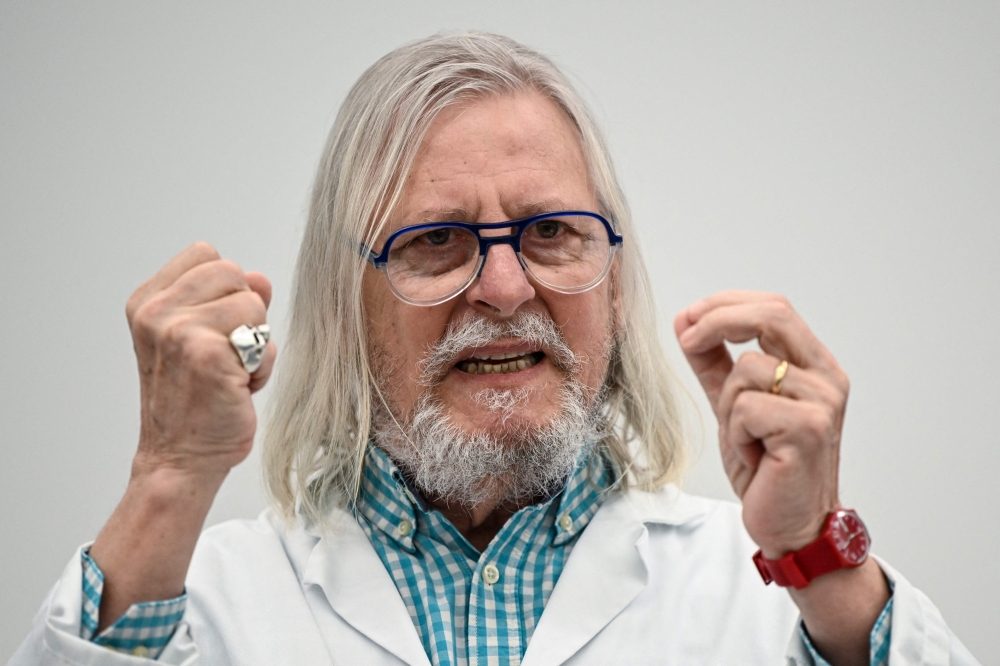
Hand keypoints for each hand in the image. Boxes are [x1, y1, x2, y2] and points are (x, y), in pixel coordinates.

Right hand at [89, 242, 276, 627]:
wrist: (180, 459)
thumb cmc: (193, 401)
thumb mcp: (203, 338)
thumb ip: (230, 300)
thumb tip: (260, 278)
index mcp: (147, 302)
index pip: (206, 254)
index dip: (225, 289)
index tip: (212, 328)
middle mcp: (155, 312)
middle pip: (233, 271)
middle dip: (244, 312)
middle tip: (225, 353)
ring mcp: (179, 330)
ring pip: (254, 303)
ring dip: (256, 342)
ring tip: (231, 372)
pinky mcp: (209, 353)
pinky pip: (265, 340)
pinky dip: (263, 367)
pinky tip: (239, 389)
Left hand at [674, 291, 848, 557]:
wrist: (792, 526)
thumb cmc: (768, 469)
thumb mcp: (733, 405)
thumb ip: (714, 362)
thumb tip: (687, 321)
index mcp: (814, 366)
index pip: (774, 308)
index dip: (726, 303)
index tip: (690, 316)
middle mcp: (826, 378)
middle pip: (772, 315)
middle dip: (719, 319)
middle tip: (687, 337)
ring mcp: (822, 402)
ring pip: (747, 369)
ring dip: (728, 406)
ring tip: (746, 439)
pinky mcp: (808, 429)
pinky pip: (746, 407)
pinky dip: (736, 433)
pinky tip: (755, 456)